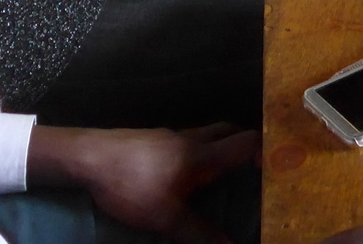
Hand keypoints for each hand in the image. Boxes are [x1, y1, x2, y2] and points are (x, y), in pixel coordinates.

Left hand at [28, 123, 259, 243]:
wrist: (87, 158)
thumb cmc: (131, 184)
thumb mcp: (165, 217)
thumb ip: (198, 233)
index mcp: (201, 154)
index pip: (245, 142)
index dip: (265, 149)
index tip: (275, 165)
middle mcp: (190, 139)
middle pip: (227, 130)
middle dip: (243, 143)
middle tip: (251, 165)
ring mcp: (168, 136)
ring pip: (204, 134)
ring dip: (217, 147)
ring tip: (219, 172)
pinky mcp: (150, 139)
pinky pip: (183, 141)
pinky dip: (193, 152)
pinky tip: (181, 173)